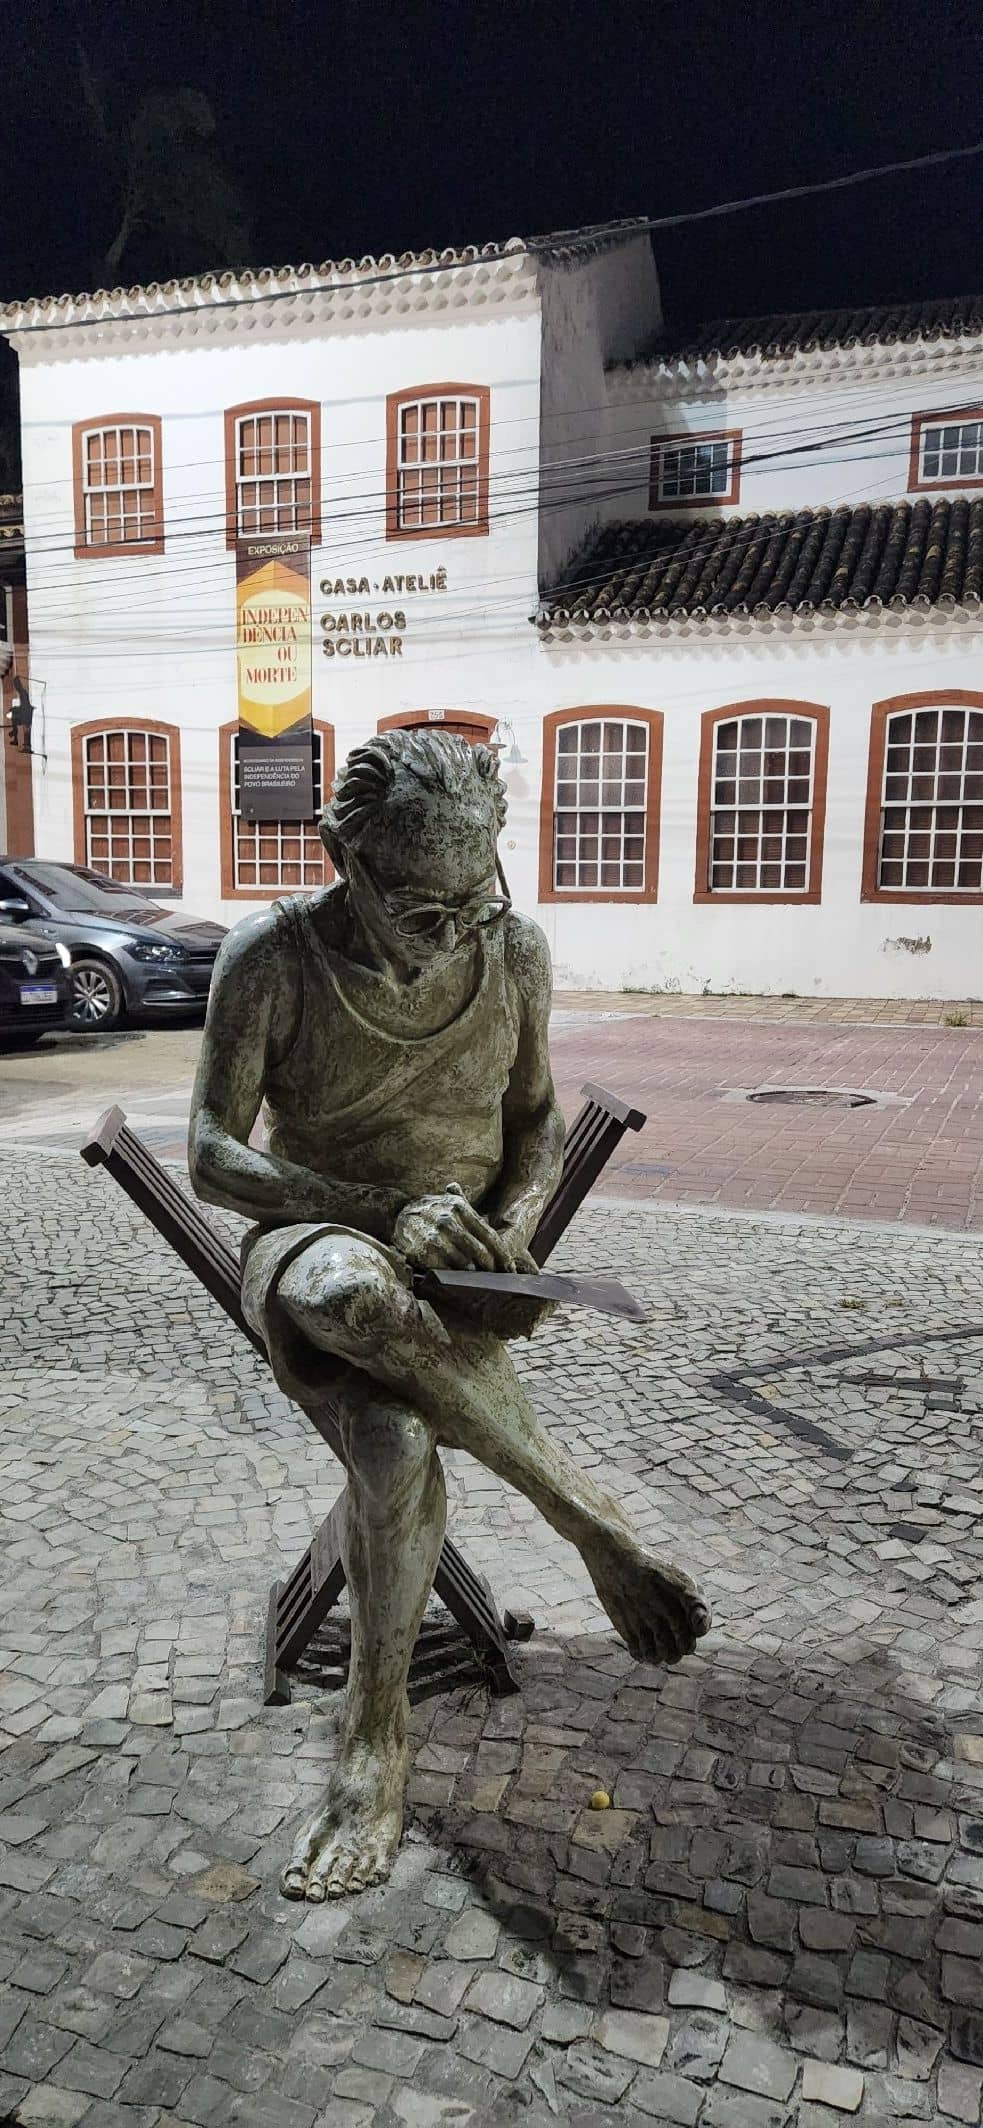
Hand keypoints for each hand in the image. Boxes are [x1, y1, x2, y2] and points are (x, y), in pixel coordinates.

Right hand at [394, 1184, 513, 1271]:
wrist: (398, 1214)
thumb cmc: (432, 1211)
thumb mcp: (451, 1203)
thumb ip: (473, 1213)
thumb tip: (495, 1228)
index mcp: (461, 1208)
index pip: (490, 1236)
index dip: (503, 1255)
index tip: (510, 1268)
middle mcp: (450, 1222)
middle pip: (481, 1253)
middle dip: (492, 1269)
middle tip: (498, 1279)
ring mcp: (437, 1237)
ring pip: (465, 1264)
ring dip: (475, 1276)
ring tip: (481, 1282)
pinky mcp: (425, 1252)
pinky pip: (447, 1270)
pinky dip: (456, 1278)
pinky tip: (461, 1282)